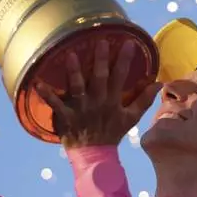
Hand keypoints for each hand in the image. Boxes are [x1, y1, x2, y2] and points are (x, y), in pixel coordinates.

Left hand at [38, 39, 161, 148]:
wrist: (95, 155)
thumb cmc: (112, 133)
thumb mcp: (132, 118)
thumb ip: (144, 100)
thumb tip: (159, 82)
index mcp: (113, 101)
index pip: (121, 77)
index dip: (124, 60)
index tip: (127, 42)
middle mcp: (97, 102)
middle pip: (100, 78)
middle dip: (101, 60)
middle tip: (100, 41)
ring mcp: (81, 109)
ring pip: (77, 88)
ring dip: (74, 72)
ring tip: (69, 54)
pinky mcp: (66, 116)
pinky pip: (55, 104)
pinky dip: (46, 94)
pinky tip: (37, 83)